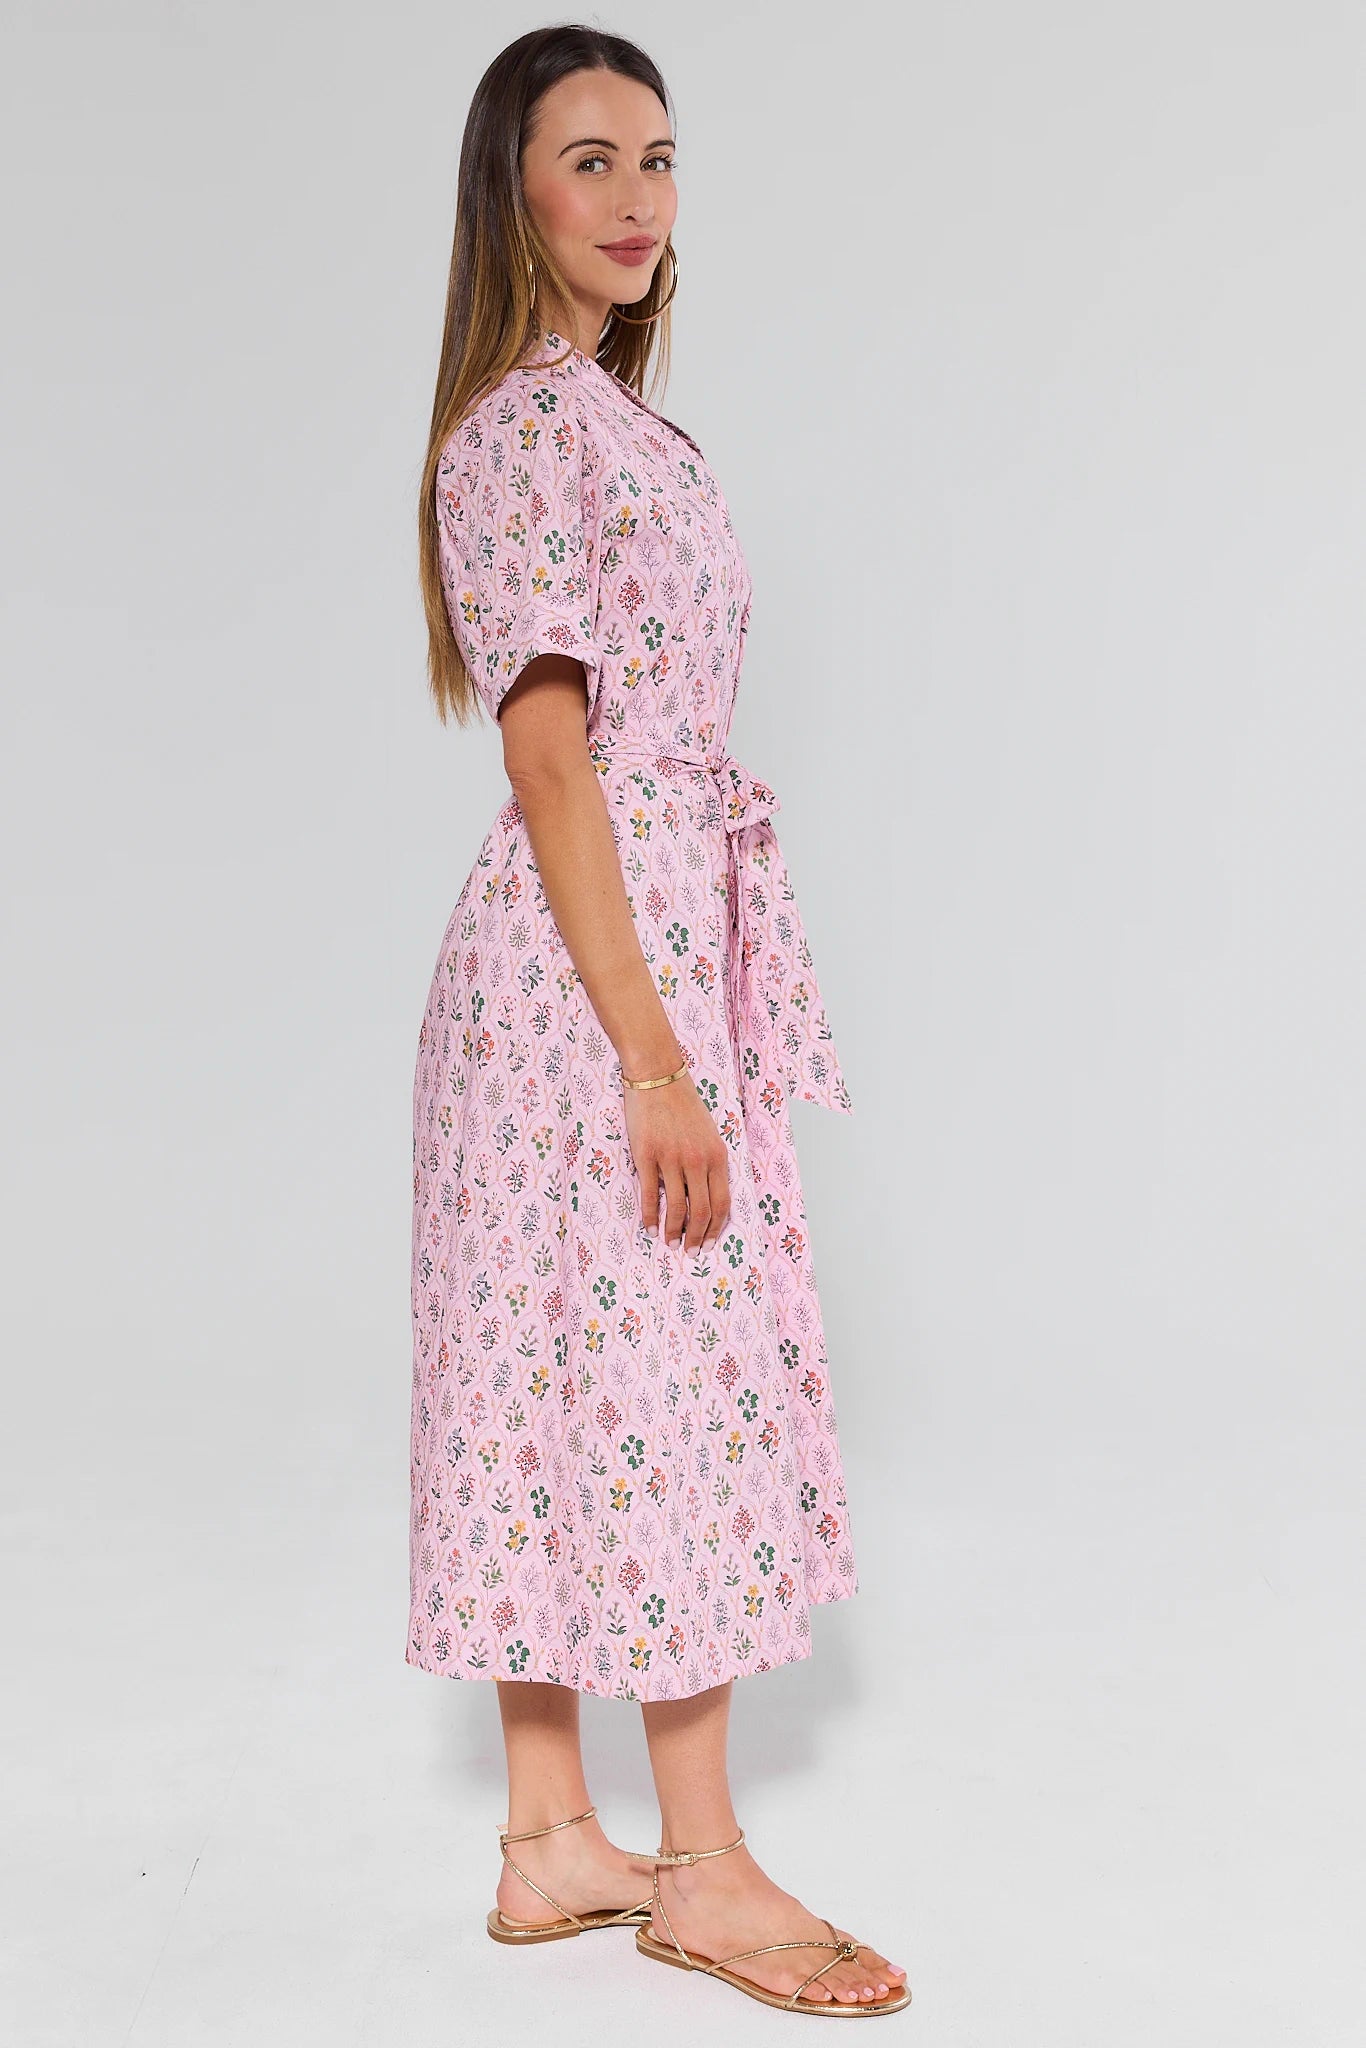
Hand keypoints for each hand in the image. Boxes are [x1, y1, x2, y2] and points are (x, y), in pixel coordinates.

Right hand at [622, 1066, 731, 1252]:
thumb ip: (709, 1162)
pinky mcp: (647, 1156)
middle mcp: (697, 1160)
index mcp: (717, 1155)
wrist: (658, 1076)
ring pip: (677, 1208)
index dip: (715, 1228)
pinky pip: (650, 1195)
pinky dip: (651, 1217)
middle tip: (690, 1252)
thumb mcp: (708, 1133)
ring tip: (670, 1244)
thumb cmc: (682, 1104)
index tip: (709, 1243)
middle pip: (702, 1211)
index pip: (722, 1203)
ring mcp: (671, 1159)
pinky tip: (650, 1228)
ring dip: (674, 1231)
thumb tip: (705, 1196)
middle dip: (697, 1237)